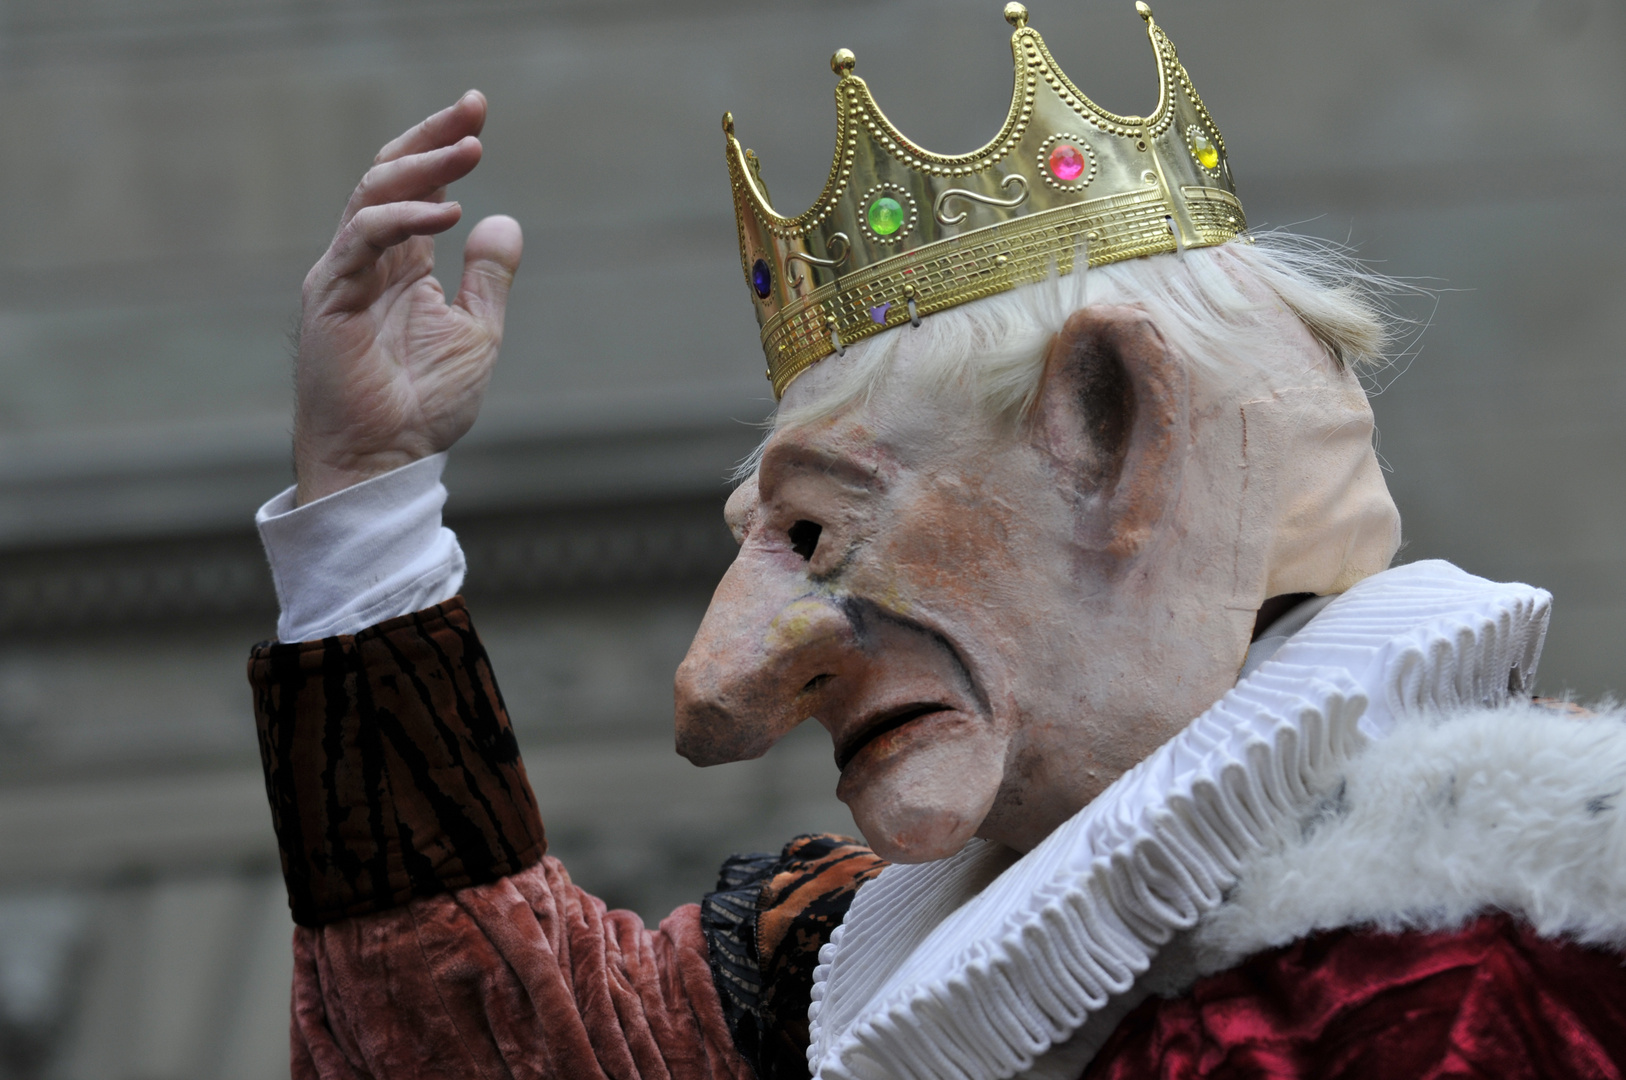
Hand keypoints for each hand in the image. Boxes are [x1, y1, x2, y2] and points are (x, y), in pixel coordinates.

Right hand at [293, 90, 522, 504]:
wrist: (384, 460)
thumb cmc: (423, 406)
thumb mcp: (476, 333)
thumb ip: (488, 278)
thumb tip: (503, 220)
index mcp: (400, 265)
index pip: (416, 187)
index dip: (442, 148)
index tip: (477, 114)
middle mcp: (367, 260)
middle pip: (389, 174)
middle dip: (430, 137)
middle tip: (473, 109)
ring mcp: (344, 273)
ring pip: (373, 194)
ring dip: (423, 166)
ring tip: (470, 149)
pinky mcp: (330, 295)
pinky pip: (363, 238)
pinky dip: (405, 218)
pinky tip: (450, 212)